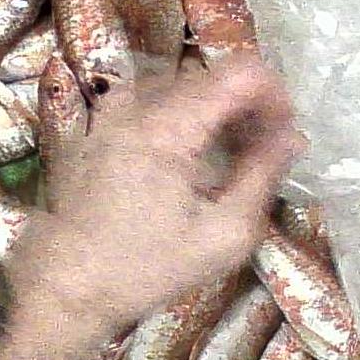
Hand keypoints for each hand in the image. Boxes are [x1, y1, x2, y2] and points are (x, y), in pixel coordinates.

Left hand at [7, 56, 302, 333]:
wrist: (67, 285)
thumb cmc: (146, 269)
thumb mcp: (222, 237)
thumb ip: (261, 178)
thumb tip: (292, 137)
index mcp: (169, 129)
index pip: (240, 74)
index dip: (274, 96)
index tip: (284, 134)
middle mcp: (136, 106)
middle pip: (211, 75)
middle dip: (247, 105)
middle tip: (262, 150)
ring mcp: (110, 113)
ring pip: (180, 83)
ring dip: (214, 107)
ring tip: (226, 152)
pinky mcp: (96, 128)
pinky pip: (148, 98)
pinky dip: (177, 112)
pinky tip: (183, 151)